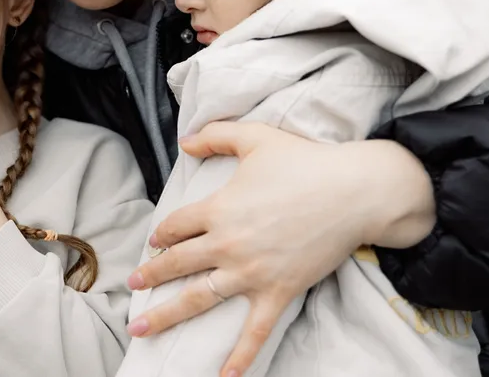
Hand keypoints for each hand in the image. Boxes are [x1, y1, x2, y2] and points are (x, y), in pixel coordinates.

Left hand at [125, 122, 435, 376]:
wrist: (354, 192)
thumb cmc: (306, 162)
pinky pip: (254, 331)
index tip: (156, 241)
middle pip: (177, 264)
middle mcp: (227, 244)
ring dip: (166, 315)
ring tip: (141, 329)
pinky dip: (239, 357)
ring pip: (198, 299)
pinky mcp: (278, 291)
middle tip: (133, 285)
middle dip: (151, 275)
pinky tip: (223, 376)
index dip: (162, 233)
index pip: (176, 226)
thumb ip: (216, 135)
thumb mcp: (256, 138)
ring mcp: (251, 272)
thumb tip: (185, 141)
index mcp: (219, 208)